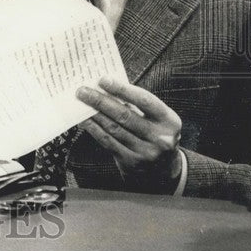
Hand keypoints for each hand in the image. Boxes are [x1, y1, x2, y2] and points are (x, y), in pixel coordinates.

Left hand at [77, 77, 182, 192]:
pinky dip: (94, 129)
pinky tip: (84, 120)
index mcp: (170, 121)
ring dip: (94, 114)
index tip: (103, 80)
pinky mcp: (131, 162)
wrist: (162, 170)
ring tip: (81, 103)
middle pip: (125, 115)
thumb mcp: (156, 119)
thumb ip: (136, 105)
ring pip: (114, 128)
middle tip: (83, 91)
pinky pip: (108, 142)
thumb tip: (106, 89)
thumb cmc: (154, 133)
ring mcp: (146, 152)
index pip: (144, 100)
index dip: (123, 89)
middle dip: (101, 101)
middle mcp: (161, 138)